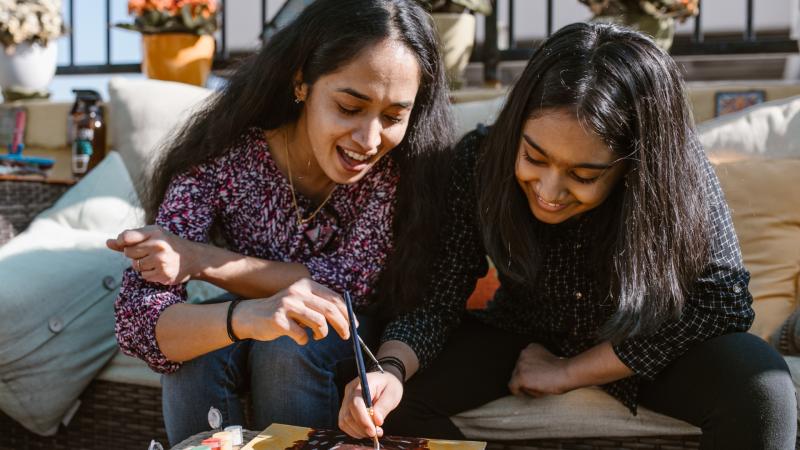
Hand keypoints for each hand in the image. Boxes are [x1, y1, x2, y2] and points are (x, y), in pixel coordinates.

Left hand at [107, 225, 199, 284]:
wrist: (194, 258)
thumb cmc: (168, 244)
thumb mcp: (152, 236)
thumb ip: (129, 239)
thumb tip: (107, 243)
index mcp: (155, 232)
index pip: (126, 237)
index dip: (121, 241)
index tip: (125, 243)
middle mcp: (158, 245)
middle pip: (128, 252)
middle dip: (134, 254)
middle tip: (148, 252)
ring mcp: (161, 261)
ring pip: (135, 266)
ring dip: (142, 265)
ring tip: (156, 260)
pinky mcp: (163, 274)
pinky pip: (144, 276)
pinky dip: (149, 273)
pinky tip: (160, 268)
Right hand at [236, 278, 350, 344]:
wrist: (251, 315)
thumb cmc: (283, 311)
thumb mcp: (302, 301)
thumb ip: (320, 305)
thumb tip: (348, 319)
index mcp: (306, 285)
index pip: (334, 298)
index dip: (347, 313)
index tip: (354, 326)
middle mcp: (297, 291)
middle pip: (329, 309)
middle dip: (342, 325)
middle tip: (347, 336)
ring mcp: (287, 305)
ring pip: (318, 322)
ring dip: (322, 333)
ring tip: (317, 336)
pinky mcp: (278, 320)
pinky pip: (301, 335)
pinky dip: (304, 340)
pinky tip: (299, 338)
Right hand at [338, 371, 403, 438]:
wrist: (384, 381)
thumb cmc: (389, 385)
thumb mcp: (392, 394)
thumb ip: (384, 406)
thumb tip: (377, 421)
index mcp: (362, 384)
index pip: (355, 403)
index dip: (362, 420)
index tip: (373, 432)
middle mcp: (350, 391)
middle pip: (348, 415)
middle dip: (362, 428)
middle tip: (377, 433)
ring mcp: (345, 399)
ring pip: (344, 421)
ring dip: (358, 431)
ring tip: (373, 432)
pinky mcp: (345, 408)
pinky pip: (344, 423)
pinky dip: (354, 431)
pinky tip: (365, 430)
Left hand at [508, 343, 573, 396]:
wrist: (567, 373)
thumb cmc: (563, 371)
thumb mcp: (548, 361)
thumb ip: (538, 365)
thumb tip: (531, 377)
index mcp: (531, 347)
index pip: (523, 362)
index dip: (530, 372)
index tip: (537, 378)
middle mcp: (523, 353)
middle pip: (518, 370)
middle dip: (527, 379)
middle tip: (539, 385)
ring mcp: (521, 364)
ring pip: (516, 379)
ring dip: (526, 385)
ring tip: (540, 389)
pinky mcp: (520, 376)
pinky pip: (513, 387)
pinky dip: (518, 392)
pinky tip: (526, 394)